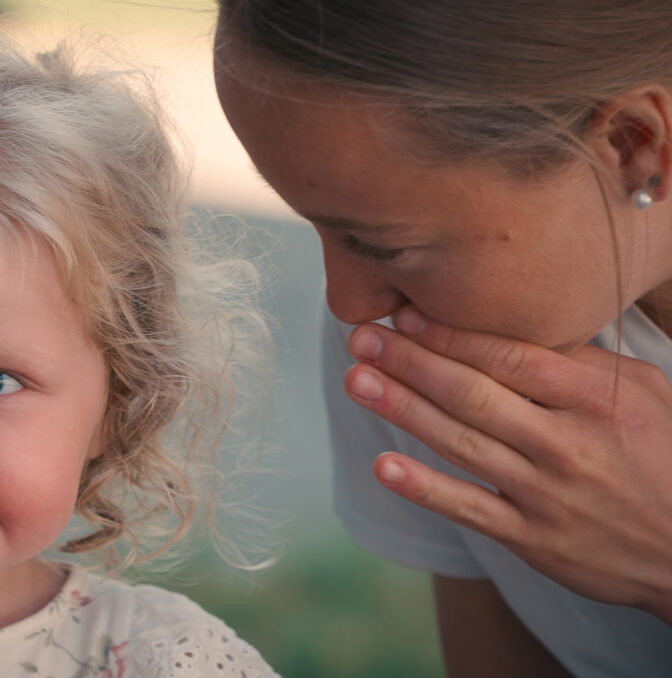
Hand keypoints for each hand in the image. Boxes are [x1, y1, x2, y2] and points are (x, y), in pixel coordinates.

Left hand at [342, 306, 671, 624]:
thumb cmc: (664, 456)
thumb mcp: (642, 394)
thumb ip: (580, 361)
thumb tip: (515, 323)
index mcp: (596, 398)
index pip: (510, 357)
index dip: (450, 334)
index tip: (402, 312)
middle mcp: (568, 443)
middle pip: (474, 394)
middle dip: (411, 361)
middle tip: (360, 338)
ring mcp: (547, 494)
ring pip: (463, 443)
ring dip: (403, 409)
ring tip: (357, 380)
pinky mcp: (533, 539)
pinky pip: (469, 509)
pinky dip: (424, 488)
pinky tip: (383, 466)